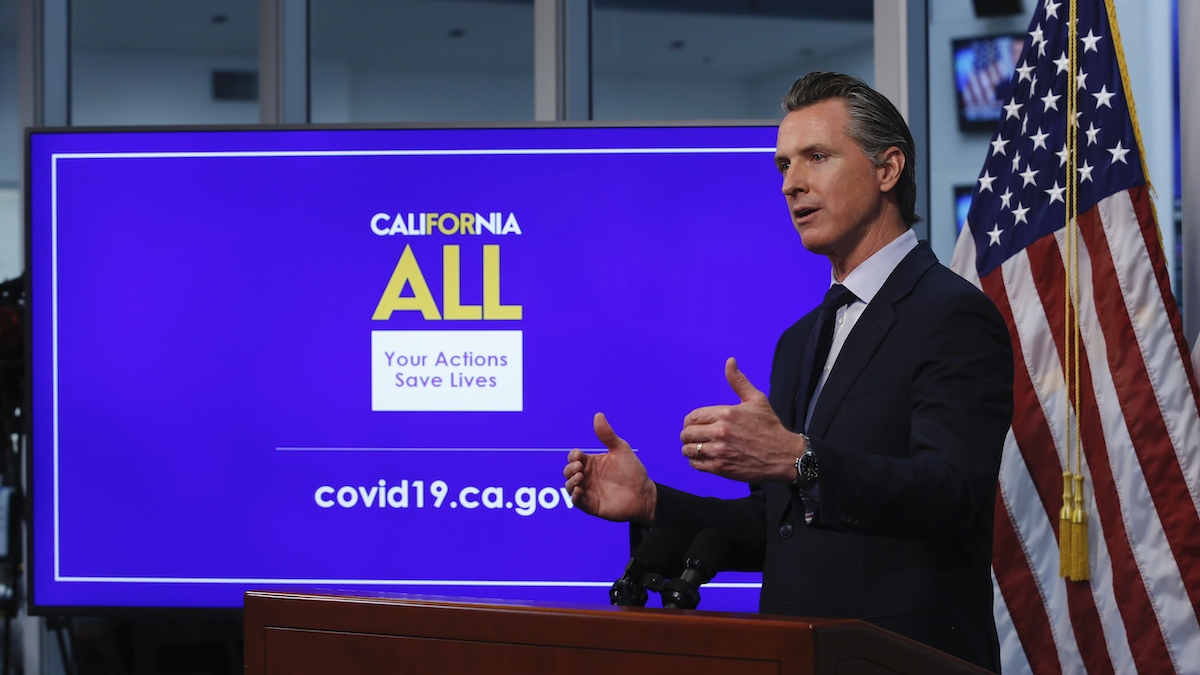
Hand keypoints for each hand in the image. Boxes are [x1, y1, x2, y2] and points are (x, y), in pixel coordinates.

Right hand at [563, 412, 656, 526]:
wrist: (644, 494)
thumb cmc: (632, 471)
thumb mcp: (621, 450)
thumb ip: (607, 435)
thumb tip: (598, 415)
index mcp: (591, 462)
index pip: (574, 457)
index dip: (573, 456)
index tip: (579, 456)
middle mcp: (587, 476)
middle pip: (568, 471)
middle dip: (570, 468)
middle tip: (580, 468)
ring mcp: (588, 491)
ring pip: (569, 486)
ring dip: (570, 481)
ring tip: (580, 477)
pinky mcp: (591, 505)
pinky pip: (577, 502)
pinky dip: (574, 497)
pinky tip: (579, 491)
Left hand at [680, 357, 805, 482]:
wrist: (784, 455)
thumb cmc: (770, 427)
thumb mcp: (756, 400)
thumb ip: (738, 381)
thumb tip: (730, 361)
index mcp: (726, 413)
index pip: (692, 417)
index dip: (690, 421)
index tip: (695, 425)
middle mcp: (721, 432)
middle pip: (687, 433)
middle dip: (688, 435)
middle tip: (695, 437)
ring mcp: (720, 451)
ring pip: (689, 449)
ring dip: (690, 449)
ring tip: (697, 448)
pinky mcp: (722, 468)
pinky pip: (696, 464)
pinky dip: (696, 461)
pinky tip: (704, 458)